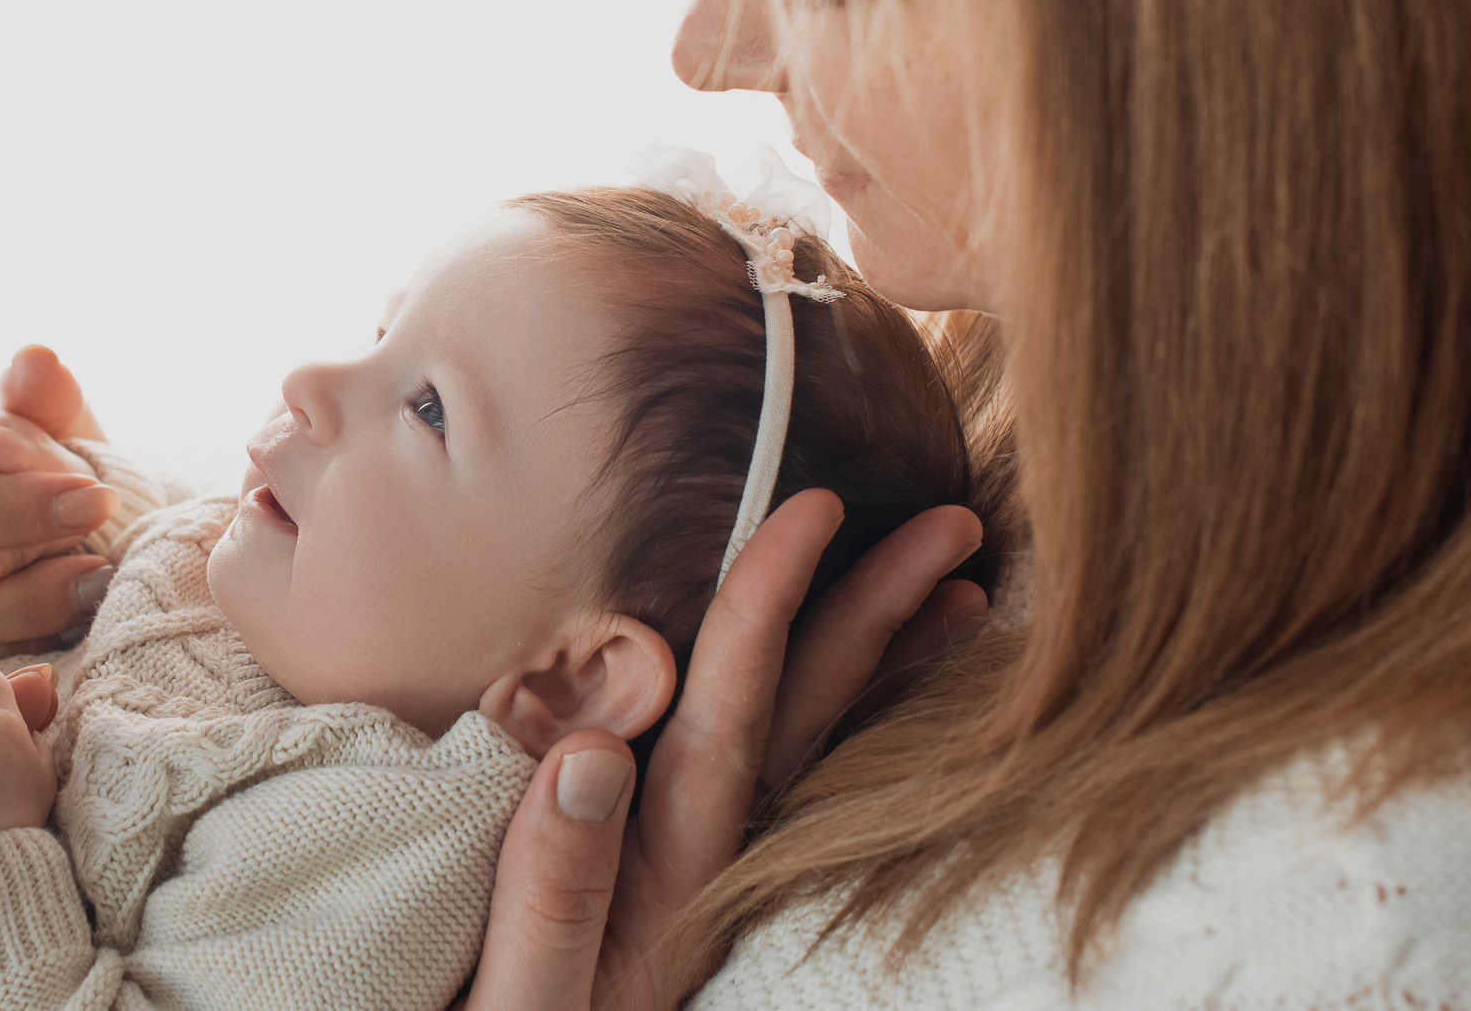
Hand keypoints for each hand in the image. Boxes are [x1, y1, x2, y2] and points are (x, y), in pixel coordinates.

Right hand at [461, 493, 986, 1010]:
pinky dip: (817, 720)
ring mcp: (695, 884)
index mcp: (662, 885)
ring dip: (873, 666)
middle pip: (799, 726)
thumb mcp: (514, 1007)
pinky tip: (848, 685)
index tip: (814, 510)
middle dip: (871, 616)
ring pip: (800, 752)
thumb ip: (551, 893)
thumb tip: (595, 751)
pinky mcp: (672, 892)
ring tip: (956, 594)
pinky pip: (761, 783)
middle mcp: (698, 875)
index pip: (728, 721)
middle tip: (954, 524)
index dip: (770, 608)